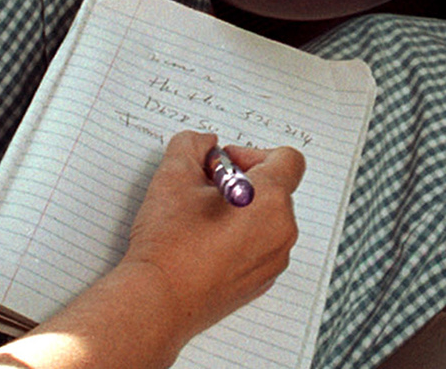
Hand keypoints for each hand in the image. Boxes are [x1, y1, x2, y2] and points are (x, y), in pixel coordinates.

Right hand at [120, 131, 305, 344]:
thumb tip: (203, 144)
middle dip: (242, 181)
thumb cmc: (168, 246)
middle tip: (205, 190)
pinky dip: (240, 239)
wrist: (158, 301)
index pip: (288, 158)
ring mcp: (273, 261)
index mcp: (270, 200)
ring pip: (267, 218)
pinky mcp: (261, 282)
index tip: (224, 165)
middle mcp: (281, 231)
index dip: (253, 153)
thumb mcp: (173, 176)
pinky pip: (260, 246)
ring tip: (202, 220)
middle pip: (275, 188)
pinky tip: (205, 244)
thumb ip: (192, 145)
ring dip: (241, 210)